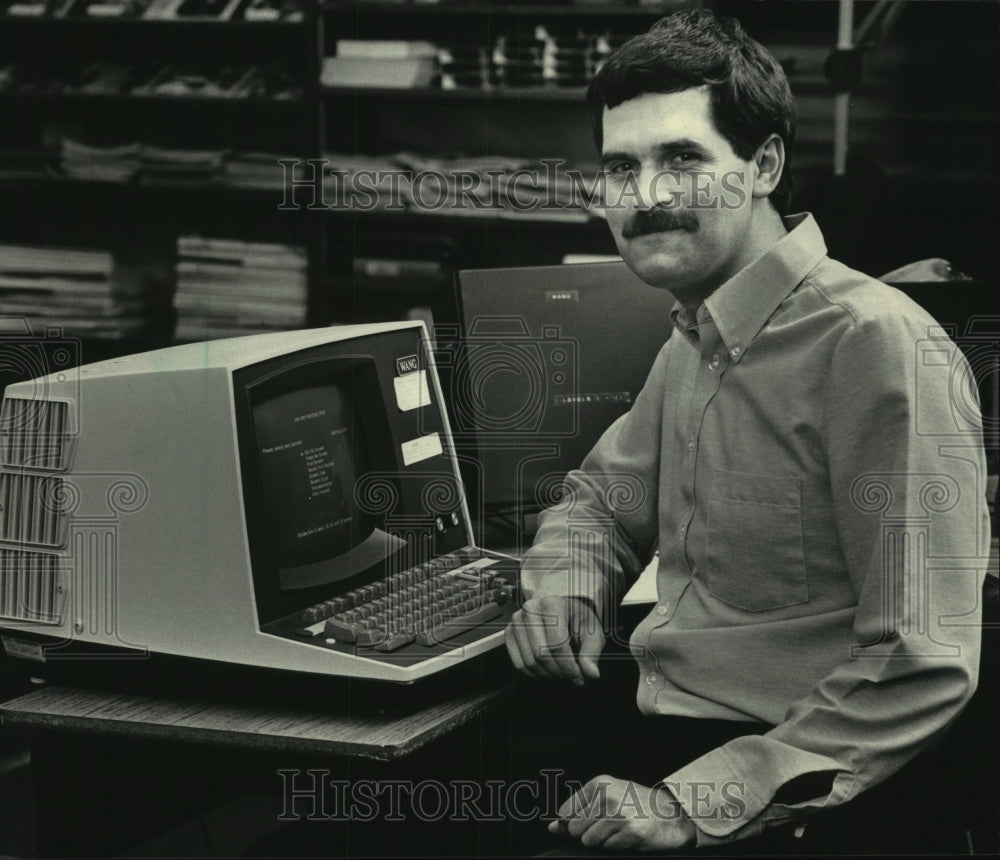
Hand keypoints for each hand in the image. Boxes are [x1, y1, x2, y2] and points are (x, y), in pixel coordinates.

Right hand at [505, 595, 603, 684]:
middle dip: (559, 672)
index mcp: (551, 604)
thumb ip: (591, 651)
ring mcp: (516, 621)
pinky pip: (519, 664)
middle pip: (541, 654)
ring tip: (561, 672)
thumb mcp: (591, 630)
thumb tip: (591, 672)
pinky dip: (534, 673)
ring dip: (547, 674)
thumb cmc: (577, 619)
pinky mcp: (509, 633)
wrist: (562, 610)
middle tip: (571, 676)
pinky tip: (547, 671)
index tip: (579, 677)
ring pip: (530, 662)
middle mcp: (530, 610)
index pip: (557, 645)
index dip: (569, 667)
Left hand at [549, 775, 696, 852]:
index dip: (572, 822)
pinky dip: (614, 846)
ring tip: (618, 830)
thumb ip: (578, 811)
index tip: (587, 822)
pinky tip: (627, 835)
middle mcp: (606, 796)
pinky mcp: (628, 831)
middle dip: (587, 832)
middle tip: (607, 825)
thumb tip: (552, 828)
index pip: (565, 811)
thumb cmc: (638, 804)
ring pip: (588, 840)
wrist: (672, 815)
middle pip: (574, 828)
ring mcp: (617, 813)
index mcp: (599, 783)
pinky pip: (606, 847)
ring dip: (602, 840)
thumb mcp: (608, 797)